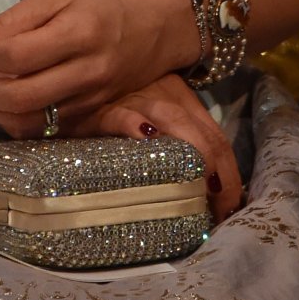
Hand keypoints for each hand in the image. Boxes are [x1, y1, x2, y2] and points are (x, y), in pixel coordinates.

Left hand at [0, 0, 198, 130]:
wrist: (158, 25)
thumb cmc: (102, 2)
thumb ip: (21, 18)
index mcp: (79, 32)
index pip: (20, 55)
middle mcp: (87, 72)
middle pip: (23, 97)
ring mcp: (92, 99)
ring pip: (33, 120)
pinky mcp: (93, 115)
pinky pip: (48, 128)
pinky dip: (18, 120)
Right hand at [74, 72, 243, 225]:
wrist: (69, 88)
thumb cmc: (112, 122)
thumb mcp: (152, 128)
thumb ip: (176, 149)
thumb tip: (206, 196)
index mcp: (180, 97)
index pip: (216, 136)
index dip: (229, 174)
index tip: (229, 208)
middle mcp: (163, 92)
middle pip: (202, 131)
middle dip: (217, 173)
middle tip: (216, 211)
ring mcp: (133, 97)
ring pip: (171, 118)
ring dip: (191, 152)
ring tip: (200, 187)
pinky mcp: (100, 107)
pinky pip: (119, 115)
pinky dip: (132, 125)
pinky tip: (144, 138)